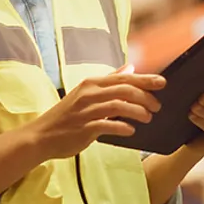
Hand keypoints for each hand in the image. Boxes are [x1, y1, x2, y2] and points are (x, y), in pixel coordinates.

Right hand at [27, 67, 165, 159]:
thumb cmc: (67, 115)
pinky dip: (122, 127)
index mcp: (91, 83)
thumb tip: (131, 68)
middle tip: (157, 106)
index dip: (145, 79)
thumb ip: (109, 80)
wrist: (41, 136)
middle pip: (125, 89)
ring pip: (119, 105)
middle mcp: (89, 94)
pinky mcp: (84, 128)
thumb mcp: (87, 93)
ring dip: (138, 111)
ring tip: (148, 118)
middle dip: (146, 96)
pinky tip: (131, 131)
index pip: (124, 78)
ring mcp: (86, 111)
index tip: (163, 82)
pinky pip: (108, 125)